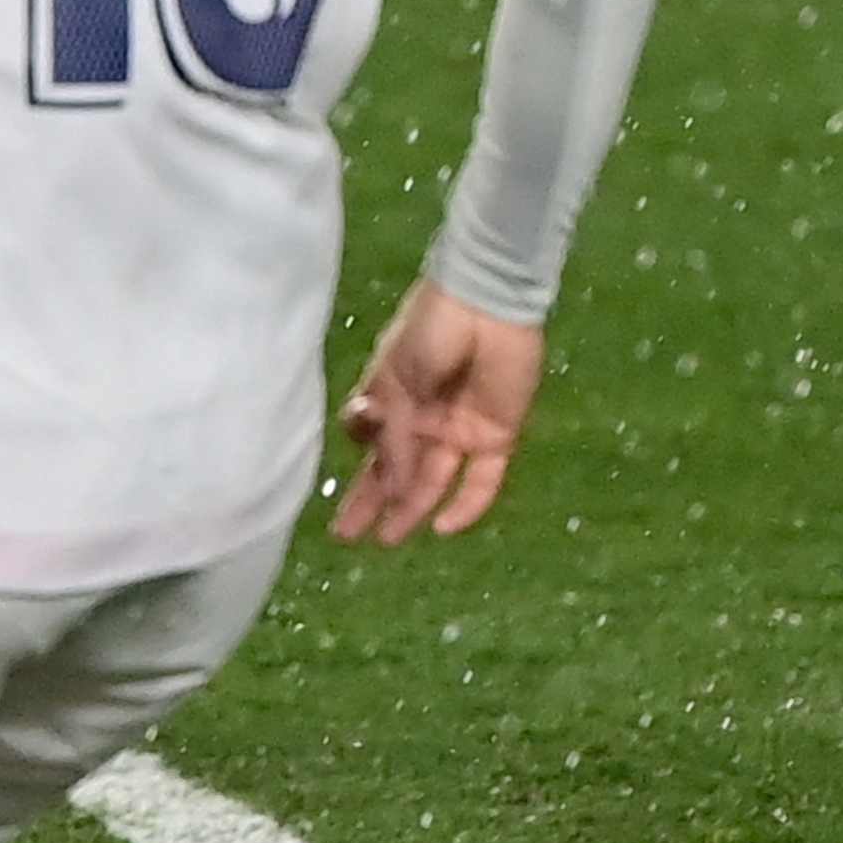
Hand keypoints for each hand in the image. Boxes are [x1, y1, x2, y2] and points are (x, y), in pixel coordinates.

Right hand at [332, 282, 544, 542]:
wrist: (485, 303)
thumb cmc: (431, 331)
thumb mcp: (397, 383)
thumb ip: (394, 438)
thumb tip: (393, 488)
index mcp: (392, 399)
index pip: (369, 442)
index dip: (358, 462)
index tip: (345, 476)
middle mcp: (422, 420)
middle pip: (395, 470)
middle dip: (371, 501)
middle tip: (347, 536)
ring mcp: (458, 429)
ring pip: (433, 480)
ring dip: (411, 508)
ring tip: (389, 539)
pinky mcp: (496, 435)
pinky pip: (482, 479)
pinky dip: (467, 504)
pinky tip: (444, 526)